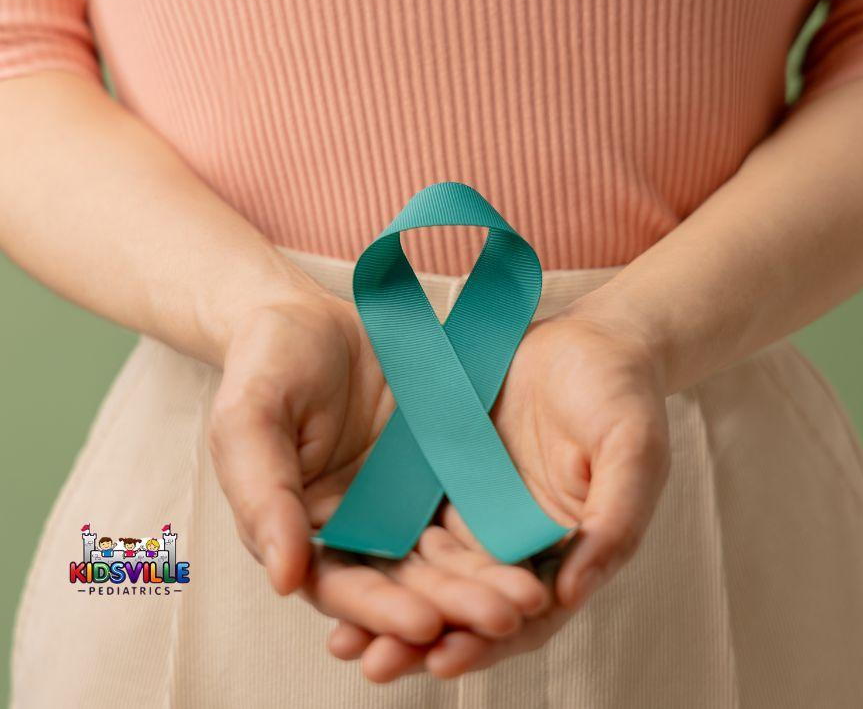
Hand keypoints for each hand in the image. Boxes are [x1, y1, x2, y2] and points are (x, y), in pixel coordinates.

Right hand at [208, 290, 549, 652]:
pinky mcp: (442, 467)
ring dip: (488, 579)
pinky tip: (539, 544)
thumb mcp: (249, 417)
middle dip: (454, 604)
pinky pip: (474, 500)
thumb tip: (284, 577)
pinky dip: (502, 529)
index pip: (342, 586)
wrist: (314, 314)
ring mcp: (405, 499)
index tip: (424, 624)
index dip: (380, 610)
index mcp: (304, 529)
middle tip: (505, 618)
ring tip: (532, 597)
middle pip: (406, 580)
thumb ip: (261, 491)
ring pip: (449, 551)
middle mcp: (360, 526)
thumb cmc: (268, 362)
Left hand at [325, 304, 671, 678]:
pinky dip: (377, 542)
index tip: (444, 660)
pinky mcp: (442, 472)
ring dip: (388, 605)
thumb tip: (574, 594)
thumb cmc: (621, 394)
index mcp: (563, 550)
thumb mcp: (633, 452)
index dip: (487, 640)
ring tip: (343, 639)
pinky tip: (338, 558)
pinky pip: (406, 513)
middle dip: (421, 638)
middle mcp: (513, 541)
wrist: (586, 336)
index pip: (525, 613)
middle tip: (375, 664)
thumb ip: (614, 520)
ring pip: (427, 568)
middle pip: (465, 604)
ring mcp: (474, 508)